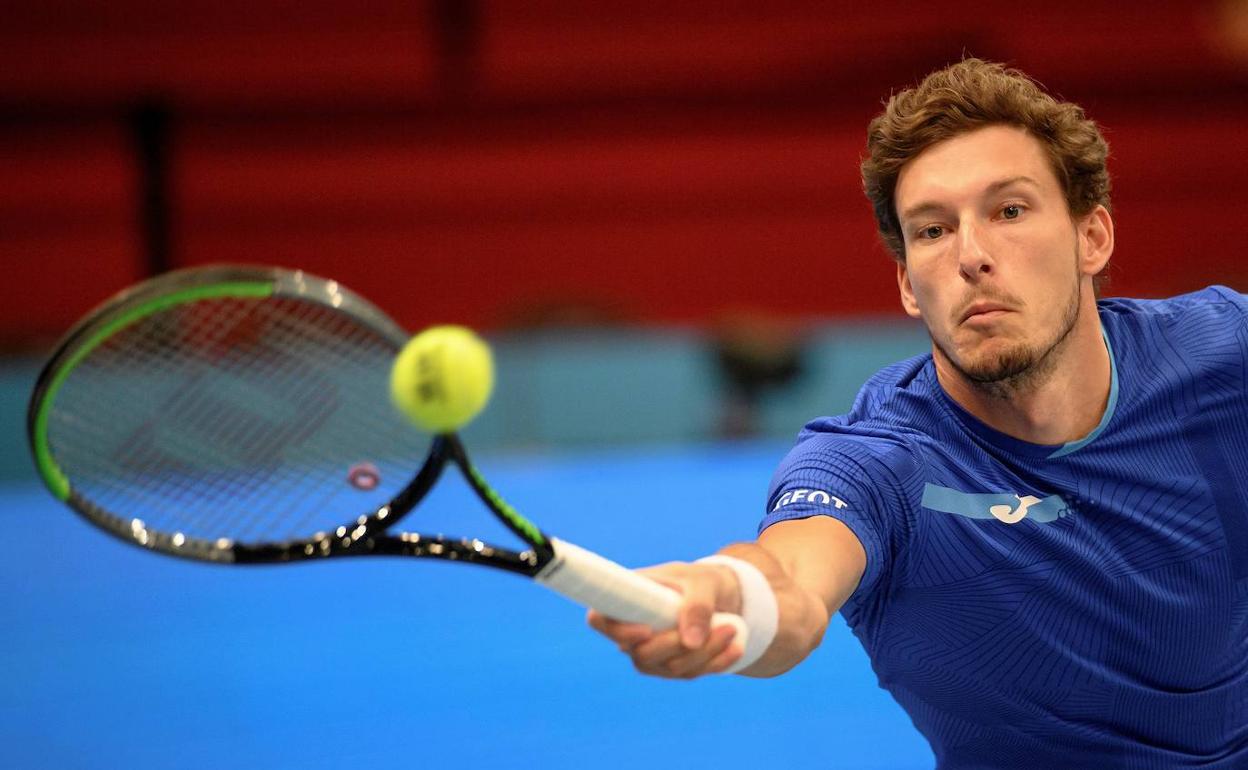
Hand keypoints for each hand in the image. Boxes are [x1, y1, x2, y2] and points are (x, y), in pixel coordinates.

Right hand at [586, 561, 744, 678]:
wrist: (722, 596)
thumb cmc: (702, 581)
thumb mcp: (703, 582)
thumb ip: (697, 605)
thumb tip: (691, 641)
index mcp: (628, 600)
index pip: (600, 620)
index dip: (616, 630)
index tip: (646, 630)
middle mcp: (632, 632)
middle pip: (642, 655)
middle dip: (680, 645)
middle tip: (722, 625)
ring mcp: (652, 654)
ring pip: (671, 669)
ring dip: (706, 653)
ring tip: (733, 628)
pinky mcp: (673, 667)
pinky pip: (691, 674)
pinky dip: (716, 662)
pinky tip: (735, 646)